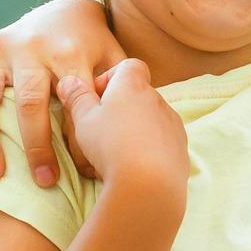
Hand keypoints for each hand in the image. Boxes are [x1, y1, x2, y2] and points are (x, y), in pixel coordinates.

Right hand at [0, 0, 127, 186]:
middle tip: (44, 183)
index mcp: (68, 50)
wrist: (63, 11)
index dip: (77, 140)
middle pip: (29, 102)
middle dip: (35, 147)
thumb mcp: (112, 60)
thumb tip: (115, 133)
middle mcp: (30, 46)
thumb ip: (115, 91)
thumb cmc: (92, 48)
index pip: (72, 103)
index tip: (82, 172)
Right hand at [56, 60, 188, 201]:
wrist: (148, 184)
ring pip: (151, 118)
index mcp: (133, 86)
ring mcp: (172, 122)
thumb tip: (70, 81)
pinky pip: (163, 139)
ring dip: (136, 128)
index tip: (96, 99)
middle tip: (101, 131)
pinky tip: (136, 165)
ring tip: (117, 153)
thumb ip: (77, 98)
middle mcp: (157, 99)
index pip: (129, 66)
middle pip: (138, 94)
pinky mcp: (180, 146)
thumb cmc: (111, 145)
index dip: (111, 77)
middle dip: (120, 107)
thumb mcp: (83, 120)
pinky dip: (150, 146)